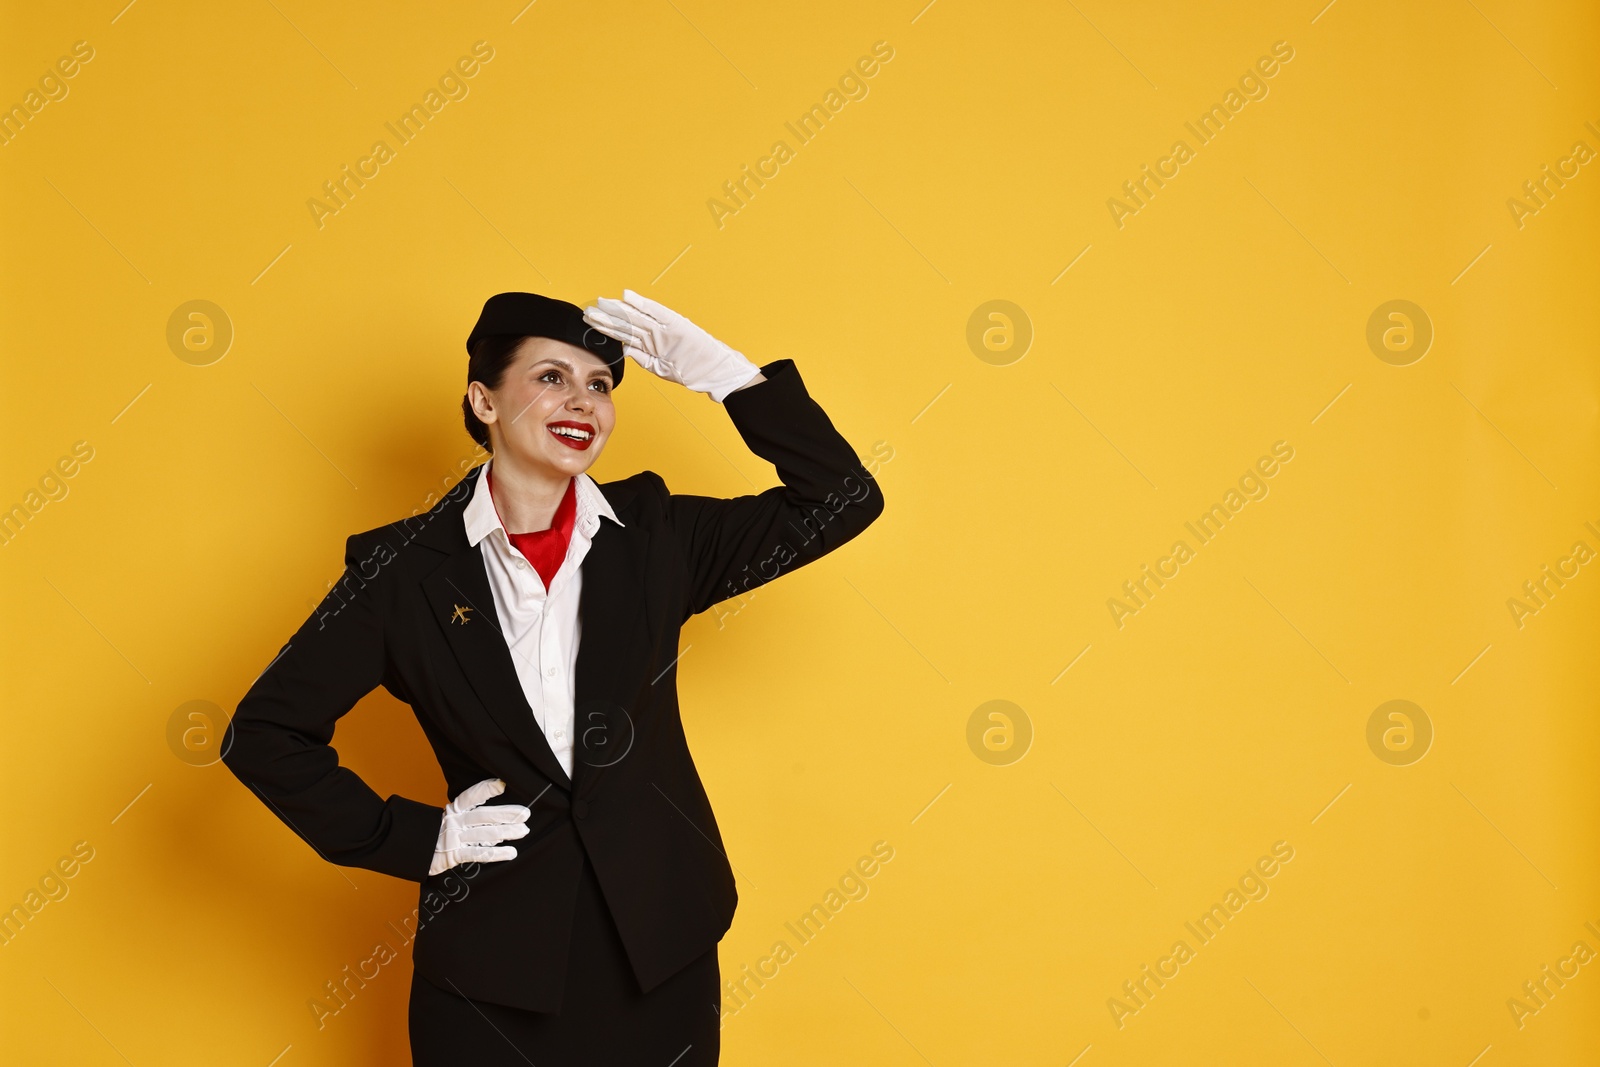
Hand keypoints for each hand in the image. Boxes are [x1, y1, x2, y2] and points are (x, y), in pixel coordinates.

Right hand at [429, 778, 530, 876]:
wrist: (413, 851)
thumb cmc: (437, 835)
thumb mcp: (451, 820)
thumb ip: (470, 816)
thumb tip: (500, 818)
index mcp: (453, 810)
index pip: (470, 797)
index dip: (486, 790)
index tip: (502, 784)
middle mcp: (454, 822)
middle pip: (483, 816)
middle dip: (506, 814)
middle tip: (526, 813)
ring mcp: (454, 838)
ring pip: (484, 834)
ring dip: (506, 832)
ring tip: (523, 831)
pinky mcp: (453, 855)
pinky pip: (477, 853)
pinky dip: (495, 853)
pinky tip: (510, 853)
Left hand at [583, 289, 760, 402]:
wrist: (714, 371)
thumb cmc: (692, 371)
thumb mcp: (661, 368)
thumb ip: (643, 358)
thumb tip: (625, 351)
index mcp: (651, 343)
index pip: (624, 332)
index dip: (607, 327)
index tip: (591, 322)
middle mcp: (656, 332)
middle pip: (625, 323)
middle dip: (606, 317)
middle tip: (587, 310)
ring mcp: (664, 328)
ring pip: (636, 317)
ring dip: (617, 310)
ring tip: (600, 304)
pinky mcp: (675, 324)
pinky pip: (656, 312)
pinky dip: (641, 304)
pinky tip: (627, 296)